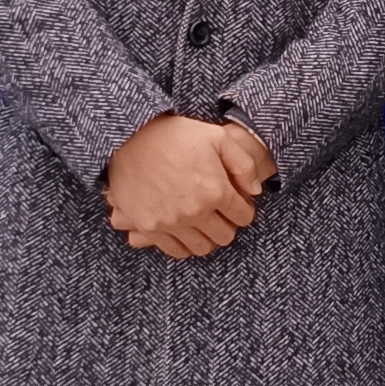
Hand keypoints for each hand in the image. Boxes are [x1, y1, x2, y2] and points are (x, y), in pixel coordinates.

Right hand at [105, 113, 268, 257]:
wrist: (128, 138)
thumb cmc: (174, 135)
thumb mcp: (217, 137)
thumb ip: (243, 165)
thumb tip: (256, 191)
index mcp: (216, 190)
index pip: (244, 217)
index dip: (244, 210)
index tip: (237, 203)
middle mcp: (196, 211)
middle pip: (225, 236)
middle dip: (228, 225)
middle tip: (221, 214)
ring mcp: (171, 222)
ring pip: (202, 248)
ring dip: (207, 237)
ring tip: (203, 223)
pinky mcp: (149, 228)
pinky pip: (175, 250)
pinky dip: (184, 244)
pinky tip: (185, 230)